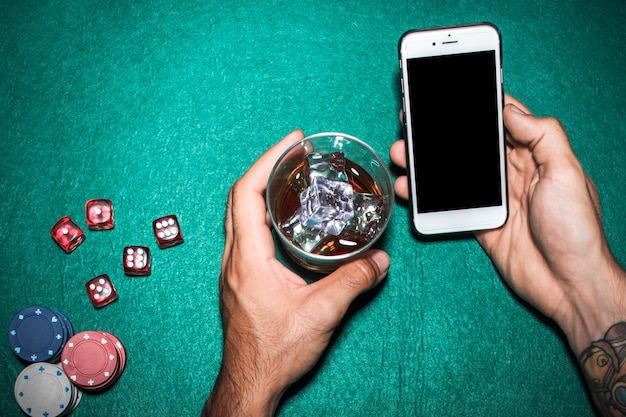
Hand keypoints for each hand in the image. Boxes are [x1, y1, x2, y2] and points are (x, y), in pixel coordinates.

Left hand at [203, 130, 389, 415]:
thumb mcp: (321, 314)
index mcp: (247, 259)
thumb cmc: (274, 352)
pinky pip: (245, 233)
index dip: (267, 160)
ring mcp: (234, 270)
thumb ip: (352, 282)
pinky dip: (262, 213)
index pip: (246, 194)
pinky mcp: (239, 280)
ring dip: (261, 189)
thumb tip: (379, 261)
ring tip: (291, 178)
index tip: (291, 142)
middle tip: (294, 153)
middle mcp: (234, 259)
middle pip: (239, 197)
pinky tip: (285, 220)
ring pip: (239, 215)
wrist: (250, 382)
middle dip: (266, 167)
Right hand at [389, 95, 625, 354]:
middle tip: (411, 122)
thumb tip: (510, 109)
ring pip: (453, 173)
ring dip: (425, 163)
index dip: (476, 106)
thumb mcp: (567, 173)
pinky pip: (447, 204)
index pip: (501, 121)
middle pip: (469, 145)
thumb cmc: (576, 228)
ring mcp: (493, 198)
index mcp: (534, 155)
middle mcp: (511, 173)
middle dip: (439, 134)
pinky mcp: (479, 222)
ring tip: (401, 153)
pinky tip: (408, 188)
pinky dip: (425, 196)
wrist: (568, 284)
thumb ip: (543, 136)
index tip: (448, 92)